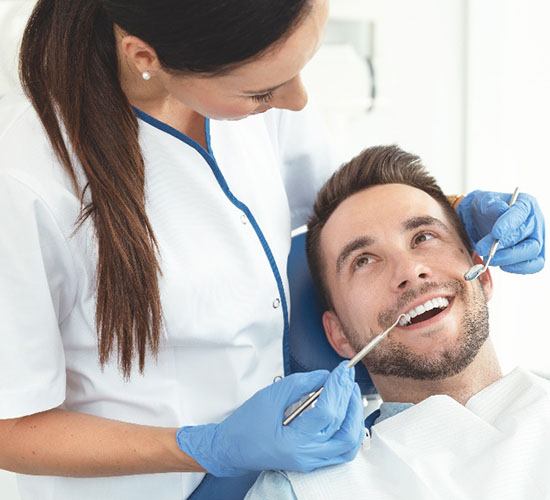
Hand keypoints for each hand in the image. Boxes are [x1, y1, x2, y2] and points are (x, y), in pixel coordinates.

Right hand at [176, 361, 363, 476]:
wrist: (232, 448)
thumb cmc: (245, 425)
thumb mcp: (270, 396)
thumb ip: (301, 384)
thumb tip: (325, 376)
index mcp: (294, 442)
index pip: (327, 413)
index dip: (337, 388)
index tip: (343, 369)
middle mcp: (307, 456)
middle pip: (344, 430)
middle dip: (350, 400)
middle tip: (348, 377)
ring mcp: (312, 462)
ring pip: (349, 444)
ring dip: (355, 417)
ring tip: (350, 393)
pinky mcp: (313, 460)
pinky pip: (342, 450)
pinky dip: (350, 430)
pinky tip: (348, 413)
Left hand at [457, 190, 544, 273]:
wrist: (480, 221)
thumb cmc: (484, 210)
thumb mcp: (483, 202)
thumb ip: (491, 204)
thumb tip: (502, 210)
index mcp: (526, 204)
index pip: (520, 213)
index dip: (509, 224)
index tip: (495, 233)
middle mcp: (535, 221)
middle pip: (526, 234)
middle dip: (504, 246)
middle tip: (482, 249)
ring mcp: (536, 239)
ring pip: (531, 252)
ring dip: (508, 258)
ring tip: (489, 259)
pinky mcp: (533, 255)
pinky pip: (534, 265)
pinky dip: (518, 268)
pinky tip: (502, 266)